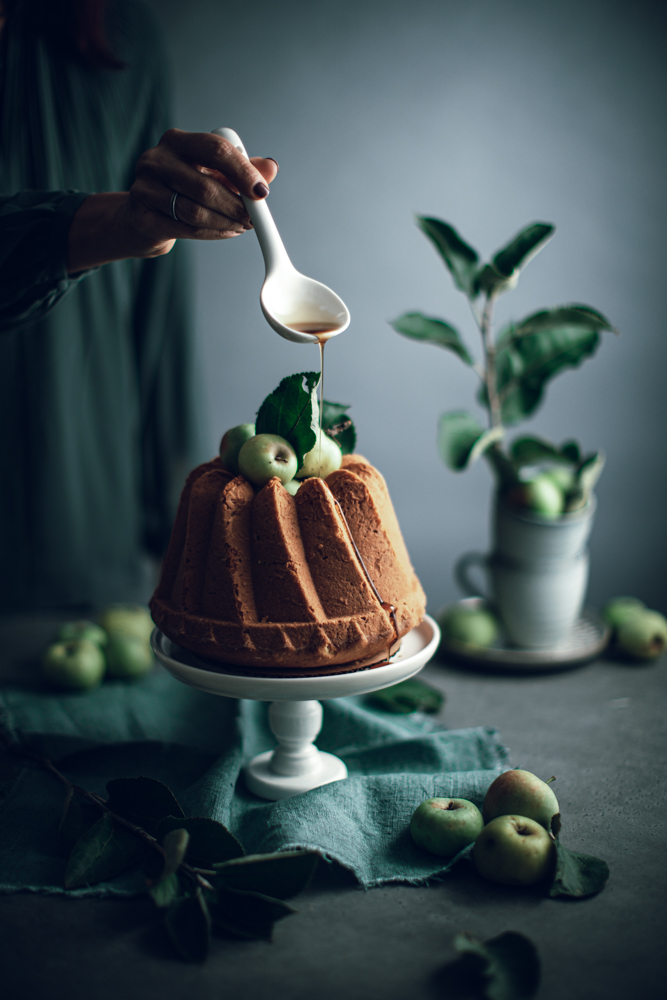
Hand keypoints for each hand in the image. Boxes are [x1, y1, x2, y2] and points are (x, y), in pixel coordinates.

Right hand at [67, 129, 277, 272]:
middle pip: (206, 186)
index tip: (262, 192)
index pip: (215, 150)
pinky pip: (186, 229)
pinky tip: (226, 232)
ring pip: (196, 211)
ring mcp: (144, 187)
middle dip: (236, 207)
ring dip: (226, 223)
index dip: (242, 171)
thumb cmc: (183, 189)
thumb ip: (242, 170)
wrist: (143, 215)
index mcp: (177, 141)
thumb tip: (271, 168)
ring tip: (242, 227)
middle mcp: (156, 159)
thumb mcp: (212, 173)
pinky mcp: (141, 215)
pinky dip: (212, 233)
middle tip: (254, 219)